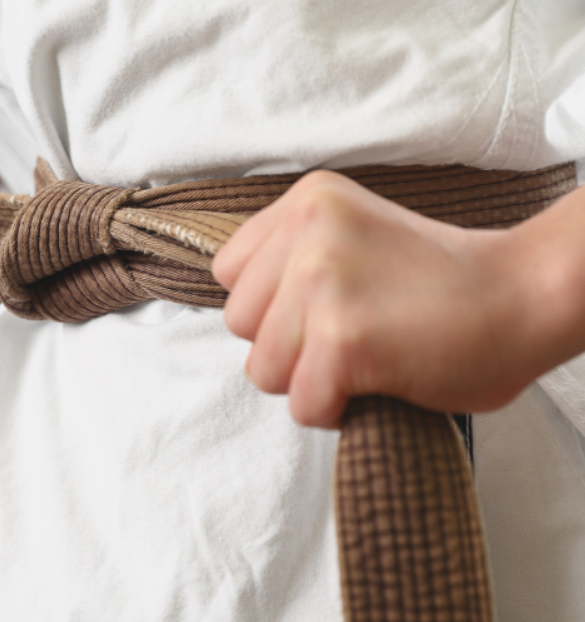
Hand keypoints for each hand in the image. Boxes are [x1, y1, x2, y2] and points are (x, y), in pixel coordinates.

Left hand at [212, 170, 539, 428]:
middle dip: (286, 346)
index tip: (317, 312)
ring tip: (363, 360)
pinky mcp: (341, 339)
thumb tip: (246, 312)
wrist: (524, 296)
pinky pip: (302, 404)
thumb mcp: (354, 235)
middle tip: (348, 339)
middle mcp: (306, 233)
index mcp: (307, 201)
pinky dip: (335, 410)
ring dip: (309, 381)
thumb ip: (295, 256)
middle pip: (240, 324)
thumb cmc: (443, 281)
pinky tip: (376, 383)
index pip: (229, 273)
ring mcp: (320, 283)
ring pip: (263, 370)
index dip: (269, 306)